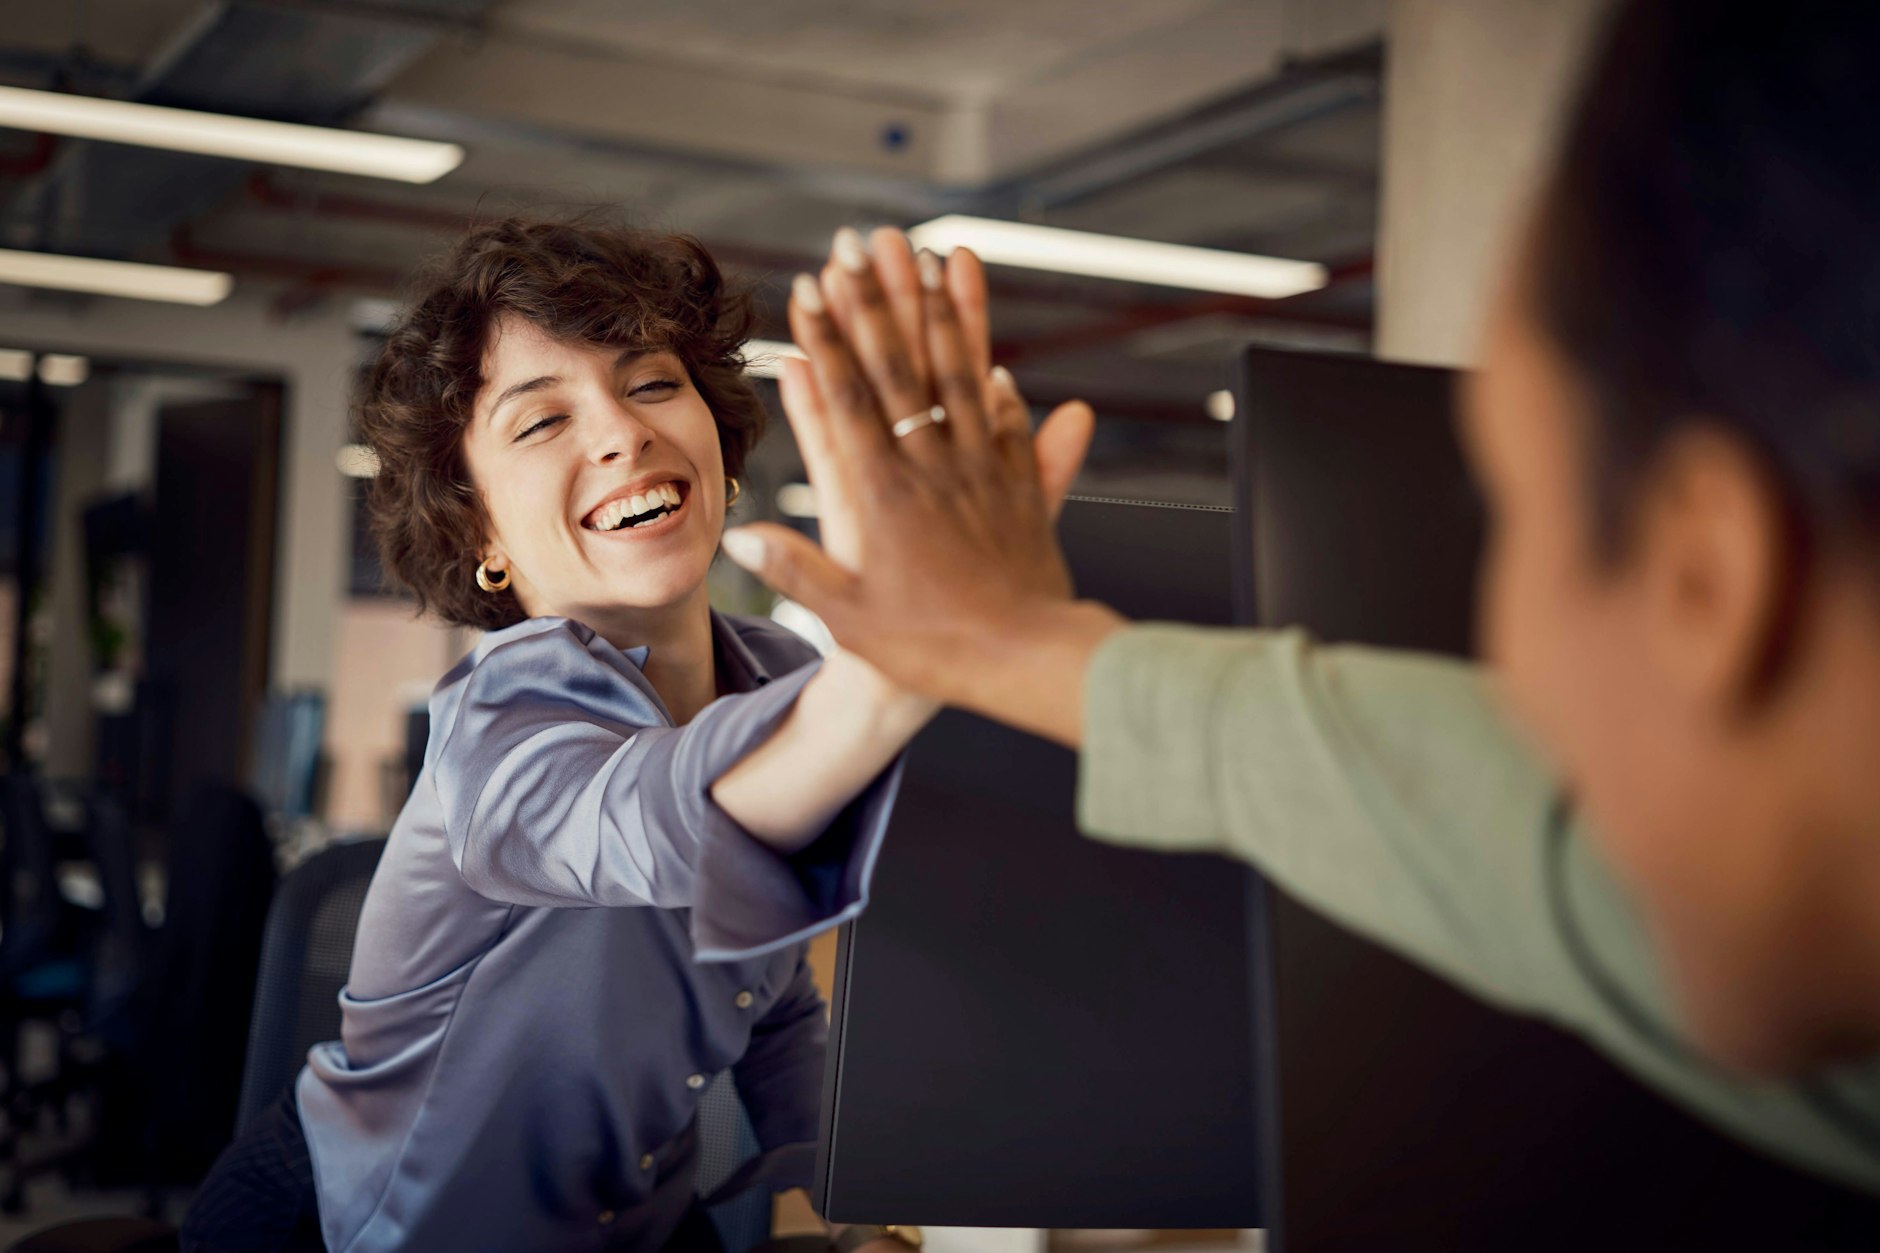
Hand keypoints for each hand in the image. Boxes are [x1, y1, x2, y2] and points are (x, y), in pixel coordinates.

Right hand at [721, 230, 1111, 719]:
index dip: (827, 340)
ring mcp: (980, 471)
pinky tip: (996, 365)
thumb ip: (794, 572)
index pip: (848, 399)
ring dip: (943, 315)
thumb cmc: (932, 647)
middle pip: (901, 368)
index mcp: (883, 495)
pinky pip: (1007, 426)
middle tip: (862, 244)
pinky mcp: (1019, 488)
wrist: (1025, 660)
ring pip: (959, 376)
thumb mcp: (847, 617)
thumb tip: (740, 540)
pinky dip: (998, 390)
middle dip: (878, 301)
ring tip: (932, 262)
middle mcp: (932, 469)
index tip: (811, 288)